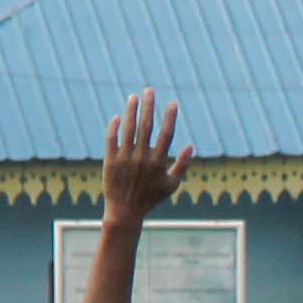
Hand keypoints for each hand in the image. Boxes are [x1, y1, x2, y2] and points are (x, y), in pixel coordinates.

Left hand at [87, 89, 193, 222]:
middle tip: (149, 90)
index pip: (166, 134)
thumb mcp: (172, 185)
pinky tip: (118, 117)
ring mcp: (125, 159)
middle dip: (148, 106)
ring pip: (128, 129)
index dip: (170, 117)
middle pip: (146, 126)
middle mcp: (142, 158)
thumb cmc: (150, 198)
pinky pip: (112, 139)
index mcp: (158, 162)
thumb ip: (183, 165)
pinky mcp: (110, 161)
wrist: (125, 212)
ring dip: (131, 111)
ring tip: (133, 97)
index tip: (172, 102)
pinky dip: (115, 127)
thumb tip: (191, 145)